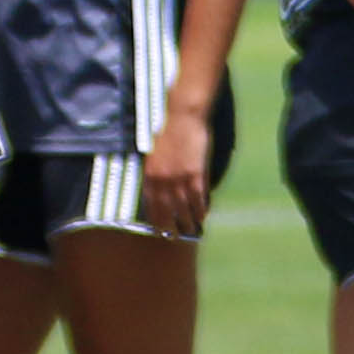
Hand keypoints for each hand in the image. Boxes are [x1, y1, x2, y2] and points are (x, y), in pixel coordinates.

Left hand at [139, 119, 212, 238]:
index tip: (161, 232)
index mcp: (149, 175)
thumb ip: (155, 173)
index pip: (151, 206)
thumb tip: (160, 190)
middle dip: (172, 227)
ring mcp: (179, 178)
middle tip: (177, 237)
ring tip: (193, 230)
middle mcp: (162, 180)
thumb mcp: (154, 154)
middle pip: (167, 212)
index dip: (157, 221)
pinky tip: (203, 215)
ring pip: (184, 208)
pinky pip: (198, 198)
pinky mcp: (195, 174)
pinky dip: (201, 208)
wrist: (182, 115)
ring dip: (188, 222)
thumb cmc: (168, 131)